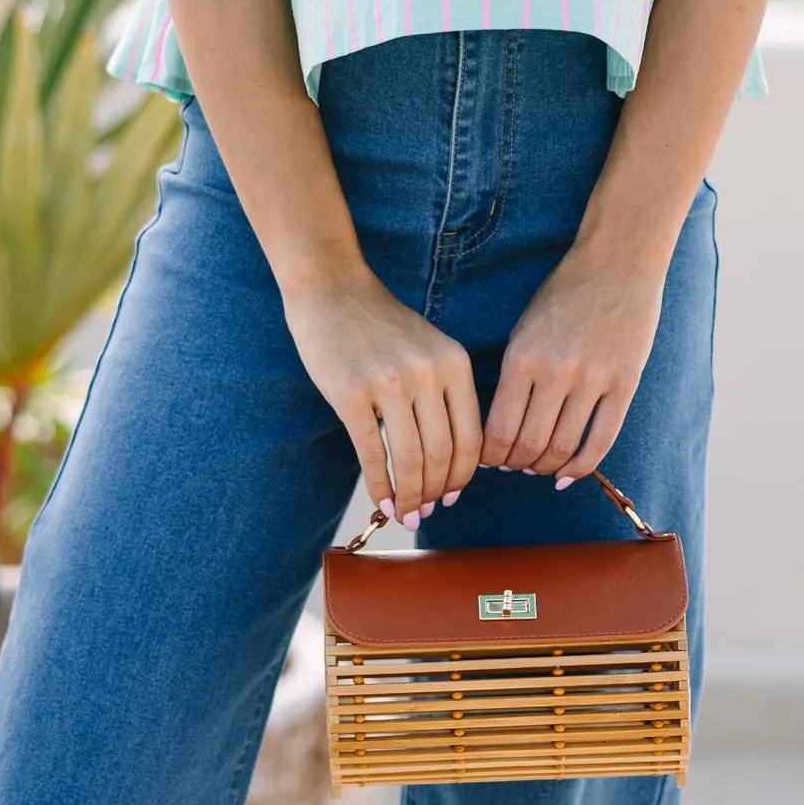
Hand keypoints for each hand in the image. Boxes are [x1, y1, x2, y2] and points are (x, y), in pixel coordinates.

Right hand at [283, 267, 482, 524]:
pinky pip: (372, 453)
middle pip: (441, 454)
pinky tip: (380, 500)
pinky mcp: (351, 394)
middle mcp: (429, 374)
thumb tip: (449, 463)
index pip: (471, 438)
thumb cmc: (381, 326)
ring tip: (404, 514)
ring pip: (410, 459)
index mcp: (456, 364)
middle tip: (424, 514)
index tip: (451, 497)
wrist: (333, 290)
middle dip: (434, 494)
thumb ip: (445, 395)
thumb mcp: (431, 350)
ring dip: (409, 497)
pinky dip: (380, 485)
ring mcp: (390, 384)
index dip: (462, 477)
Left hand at [481, 243, 665, 483]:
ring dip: (547, 468)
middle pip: (529, 446)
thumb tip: (501, 433)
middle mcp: (555, 372)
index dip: (491, 458)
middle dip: (516, 466)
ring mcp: (593, 379)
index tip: (490, 462)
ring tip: (541, 468)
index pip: (498, 431)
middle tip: (515, 468)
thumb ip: (512, 378)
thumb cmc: (563, 295)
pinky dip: (582, 466)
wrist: (617, 263)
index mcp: (521, 358)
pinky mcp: (624, 384)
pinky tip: (569, 475)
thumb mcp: (523, 330)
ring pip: (563, 448)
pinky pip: (602, 440)